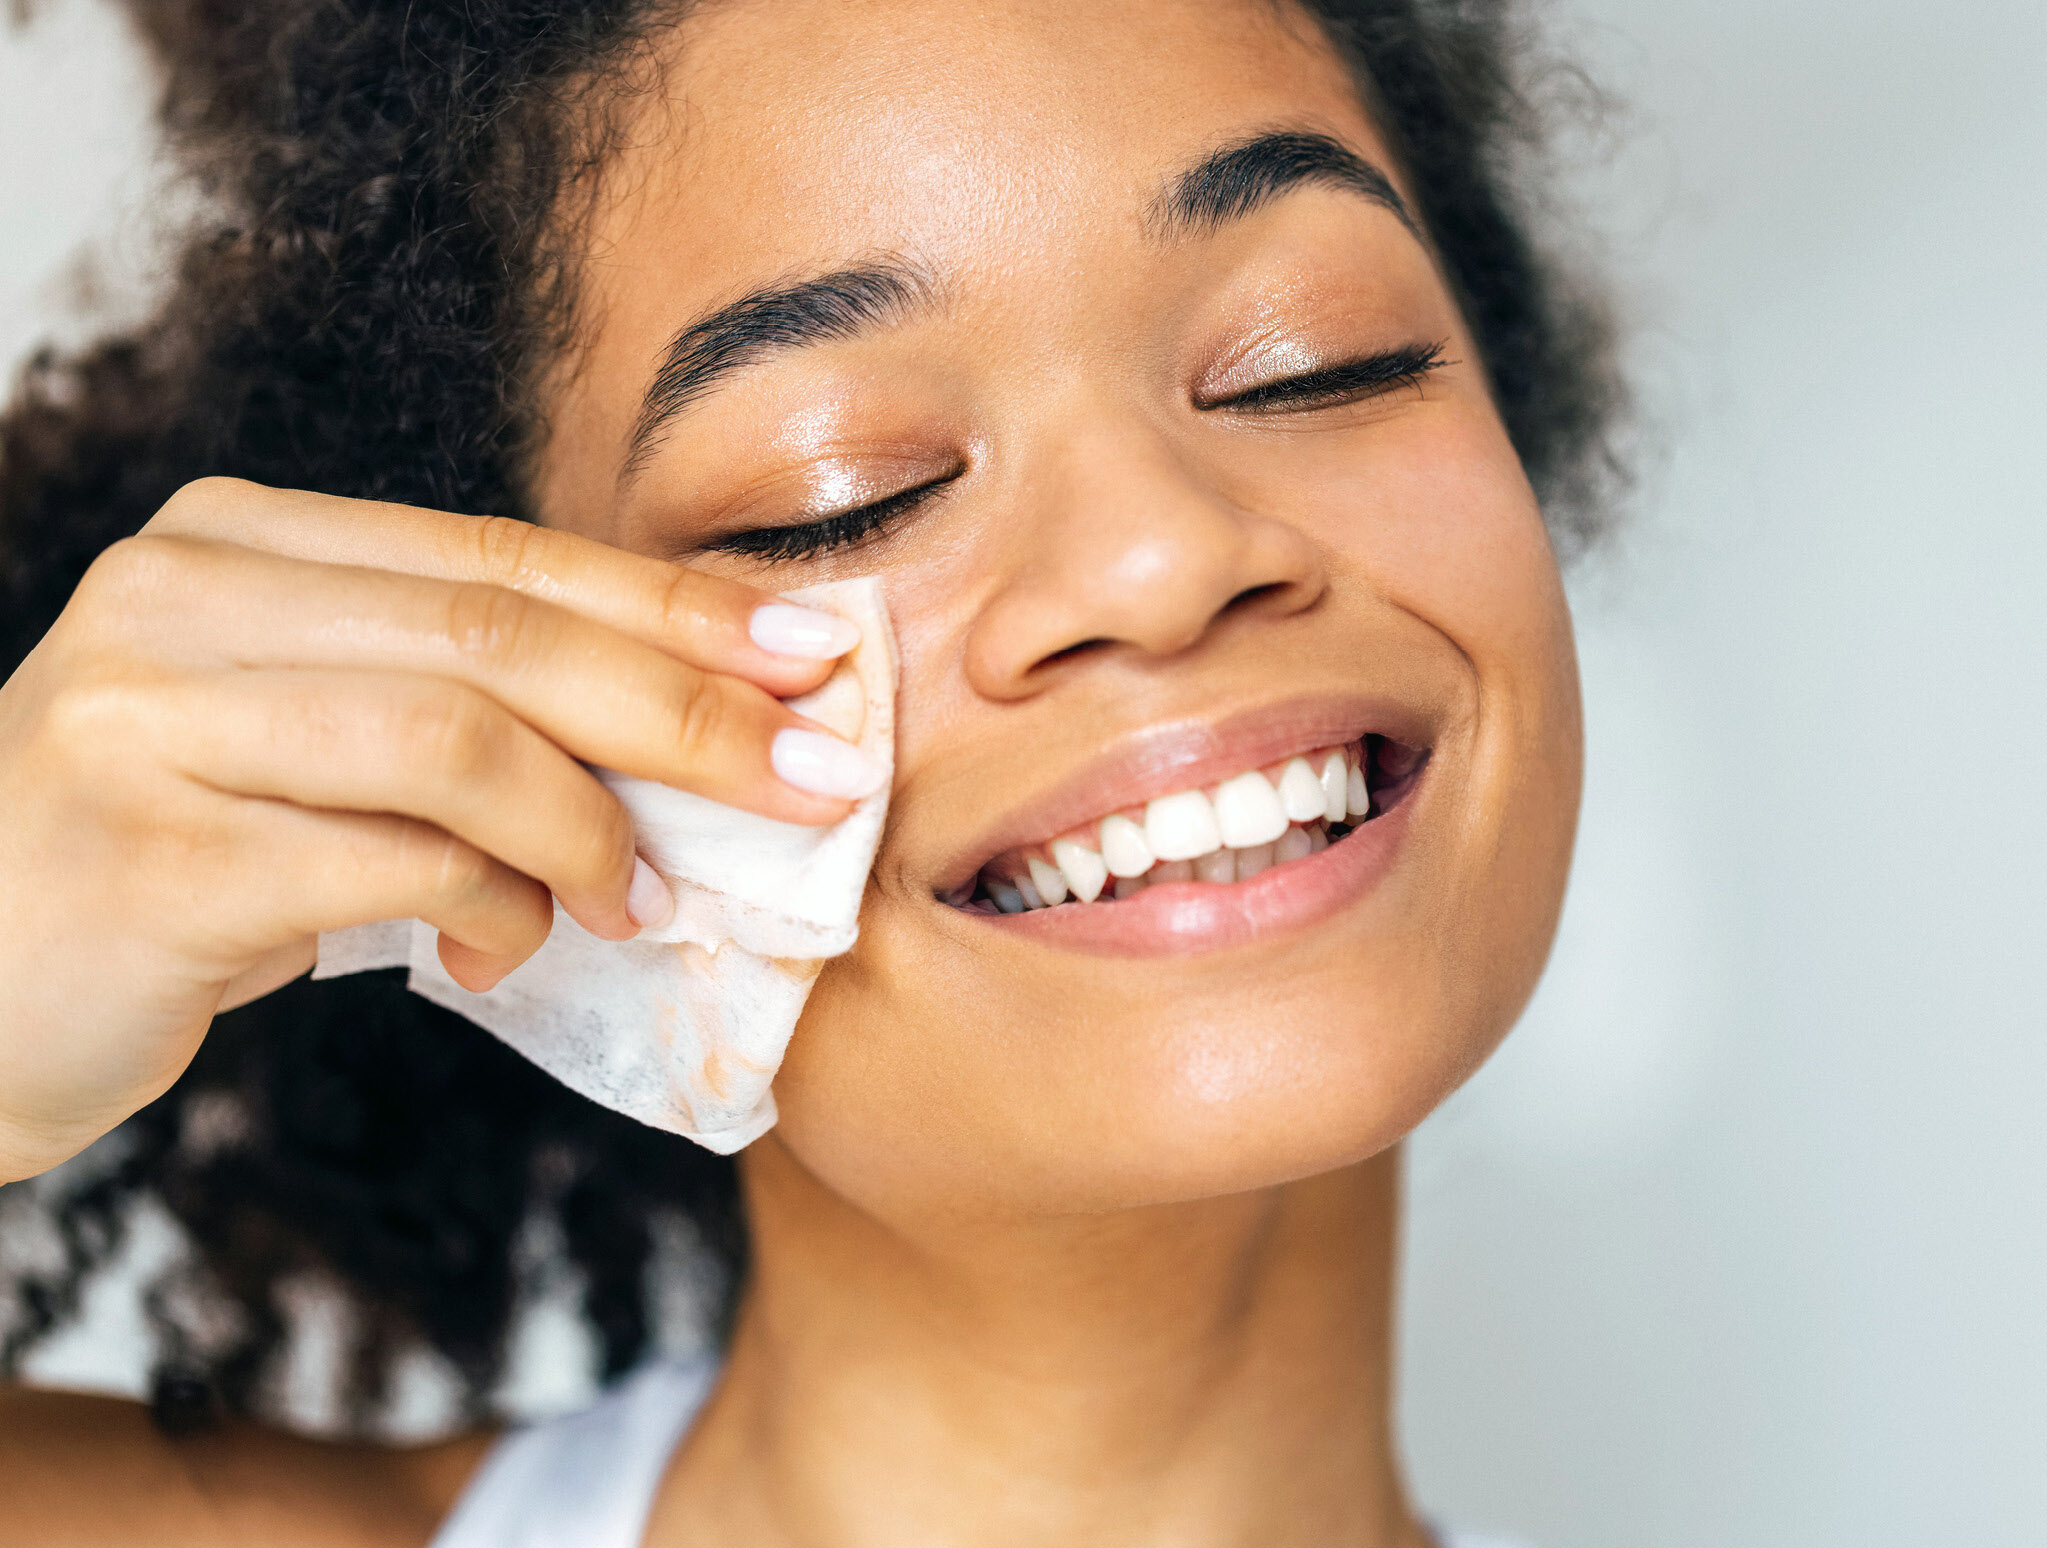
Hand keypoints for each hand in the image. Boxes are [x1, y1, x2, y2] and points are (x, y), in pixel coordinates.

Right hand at [0, 477, 877, 1182]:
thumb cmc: (174, 863)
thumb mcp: (310, 752)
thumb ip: (461, 717)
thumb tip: (700, 745)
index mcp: (237, 544)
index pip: (504, 556)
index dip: (673, 607)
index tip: (814, 653)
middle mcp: (182, 599)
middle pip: (498, 632)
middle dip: (685, 711)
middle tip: (814, 781)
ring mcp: (148, 718)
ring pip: (452, 737)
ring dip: (588, 831)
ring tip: (642, 901)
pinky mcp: (147, 854)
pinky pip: (389, 863)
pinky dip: (493, 906)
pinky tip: (509, 949)